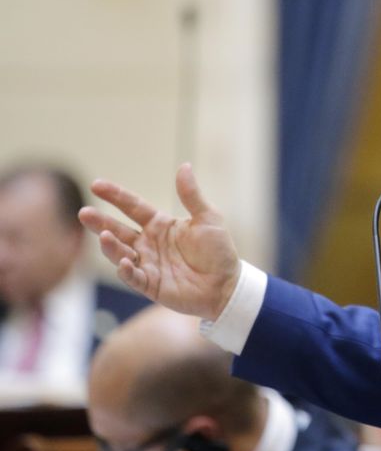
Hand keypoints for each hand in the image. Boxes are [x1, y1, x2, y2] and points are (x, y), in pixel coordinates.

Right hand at [79, 164, 240, 320]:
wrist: (227, 285)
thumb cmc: (219, 251)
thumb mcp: (208, 218)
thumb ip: (191, 195)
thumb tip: (184, 166)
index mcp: (160, 225)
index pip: (132, 207)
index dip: (115, 196)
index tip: (96, 185)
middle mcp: (149, 243)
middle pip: (118, 229)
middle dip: (101, 222)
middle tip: (84, 213)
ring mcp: (148, 264)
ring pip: (121, 253)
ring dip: (110, 246)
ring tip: (105, 236)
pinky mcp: (151, 285)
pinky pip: (133, 277)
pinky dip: (126, 270)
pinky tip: (124, 262)